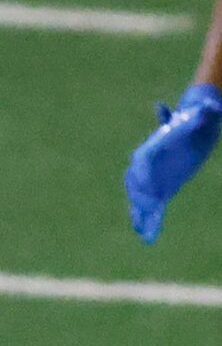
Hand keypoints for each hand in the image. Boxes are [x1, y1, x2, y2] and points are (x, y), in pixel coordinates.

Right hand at [126, 83, 221, 242]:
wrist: (196, 126)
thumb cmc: (197, 119)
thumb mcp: (201, 116)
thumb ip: (202, 114)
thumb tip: (208, 107)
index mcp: (153, 147)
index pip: (142, 161)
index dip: (141, 173)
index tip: (142, 184)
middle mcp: (148, 165)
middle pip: (137, 183)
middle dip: (138, 197)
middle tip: (142, 210)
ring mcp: (154, 179)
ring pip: (141, 200)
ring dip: (140, 216)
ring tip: (142, 232)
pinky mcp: (163, 189)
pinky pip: (154, 208)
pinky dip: (150, 222)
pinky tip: (149, 238)